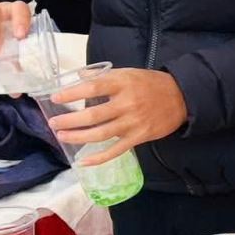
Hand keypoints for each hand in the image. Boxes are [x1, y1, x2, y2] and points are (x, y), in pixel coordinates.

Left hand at [46, 68, 186, 165]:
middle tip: (53, 123)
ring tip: (62, 136)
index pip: (92, 88)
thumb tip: (79, 77)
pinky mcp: (139, 137)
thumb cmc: (151, 83)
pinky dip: (98, 158)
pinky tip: (83, 161)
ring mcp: (133, 122)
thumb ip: (104, 76)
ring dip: (78, 137)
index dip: (72, 94)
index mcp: (123, 84)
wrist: (181, 97)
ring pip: (101, 134)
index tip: (56, 98)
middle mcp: (127, 103)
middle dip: (70, 120)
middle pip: (93, 115)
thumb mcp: (128, 72)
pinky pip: (115, 150)